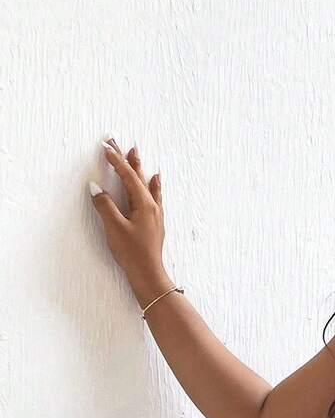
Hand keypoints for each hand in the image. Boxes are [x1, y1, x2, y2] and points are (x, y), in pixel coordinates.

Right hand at [88, 136, 166, 299]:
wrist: (149, 275)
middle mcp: (152, 205)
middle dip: (127, 159)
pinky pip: (154, 195)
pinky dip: (152, 184)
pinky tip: (156, 179)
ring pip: (146, 184)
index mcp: (144, 204)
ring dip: (138, 168)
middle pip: (138, 176)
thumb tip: (95, 187)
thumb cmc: (132, 253)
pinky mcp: (154, 222)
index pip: (128, 176)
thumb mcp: (114, 228)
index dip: (116, 161)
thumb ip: (105, 206)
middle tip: (118, 142)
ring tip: (135, 153)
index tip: (105, 147)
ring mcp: (155, 213)